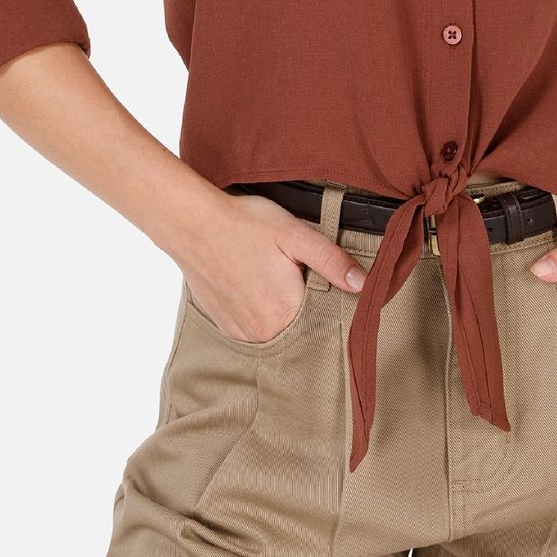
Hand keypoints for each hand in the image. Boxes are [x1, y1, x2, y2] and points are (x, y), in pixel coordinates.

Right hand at [174, 188, 367, 341]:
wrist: (192, 224)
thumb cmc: (244, 224)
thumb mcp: (296, 235)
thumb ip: (332, 262)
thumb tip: (364, 284)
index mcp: (286, 314)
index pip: (323, 319)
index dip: (326, 298)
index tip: (320, 280)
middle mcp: (263, 333)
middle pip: (299, 325)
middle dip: (302, 302)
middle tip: (291, 271)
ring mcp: (242, 332)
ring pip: (276, 327)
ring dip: (280, 308)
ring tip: (271, 275)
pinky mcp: (225, 326)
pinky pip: (253, 326)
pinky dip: (258, 309)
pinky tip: (253, 283)